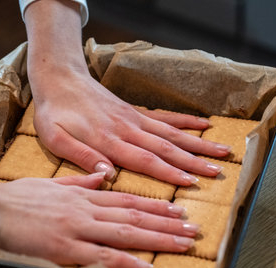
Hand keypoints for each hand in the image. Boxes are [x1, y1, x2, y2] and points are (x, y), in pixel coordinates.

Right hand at [0, 172, 197, 267]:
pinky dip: (128, 261)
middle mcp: (88, 208)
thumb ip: (81, 179)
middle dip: (167, 223)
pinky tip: (148, 267)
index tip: (176, 209)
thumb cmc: (20, 197)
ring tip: (183, 242)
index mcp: (85, 194)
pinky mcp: (68, 248)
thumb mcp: (54, 183)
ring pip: (127, 232)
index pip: (128, 199)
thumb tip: (102, 175)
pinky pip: (104, 255)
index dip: (155, 204)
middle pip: (135, 215)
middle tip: (192, 228)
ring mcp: (80, 227)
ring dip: (158, 238)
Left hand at [32, 70, 229, 185]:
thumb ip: (81, 156)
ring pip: (171, 133)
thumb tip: (108, 175)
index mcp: (108, 140)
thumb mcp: (55, 138)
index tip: (191, 182)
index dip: (169, 172)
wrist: (60, 78)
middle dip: (193, 160)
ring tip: (221, 151)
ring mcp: (134, 118)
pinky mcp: (135, 111)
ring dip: (197, 143)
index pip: (145, 159)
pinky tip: (203, 125)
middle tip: (217, 170)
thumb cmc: (54, 112)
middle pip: (166, 147)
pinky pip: (164, 116)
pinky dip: (185, 122)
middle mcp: (127, 128)